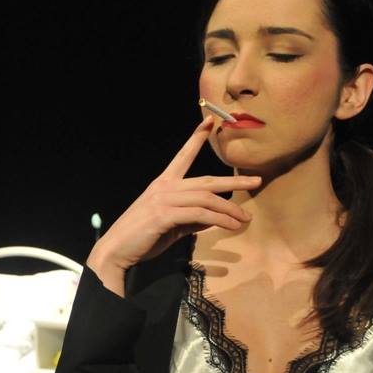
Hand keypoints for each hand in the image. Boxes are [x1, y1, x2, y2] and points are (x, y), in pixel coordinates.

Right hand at [87, 117, 261, 294]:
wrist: (116, 250)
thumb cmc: (141, 238)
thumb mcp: (171, 225)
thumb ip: (191, 218)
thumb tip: (214, 218)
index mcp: (163, 184)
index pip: (182, 156)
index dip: (196, 138)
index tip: (210, 122)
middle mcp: (164, 187)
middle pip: (206, 181)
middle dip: (233, 180)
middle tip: (256, 180)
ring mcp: (163, 200)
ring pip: (206, 199)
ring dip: (229, 209)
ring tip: (246, 219)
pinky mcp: (165, 215)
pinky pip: (200, 214)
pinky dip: (219, 220)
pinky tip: (232, 226)